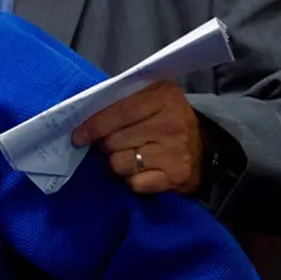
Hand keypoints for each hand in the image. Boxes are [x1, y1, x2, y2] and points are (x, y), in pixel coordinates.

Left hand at [72, 80, 202, 194]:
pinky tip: (144, 170)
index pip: (119, 112)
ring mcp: (176, 151)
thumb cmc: (164, 119)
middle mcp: (171, 123)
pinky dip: (133, 180)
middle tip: (112, 144)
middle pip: (114, 140)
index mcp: (163, 96)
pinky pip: (135, 183)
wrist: (203, 147)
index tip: (78, 136)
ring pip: (120, 163)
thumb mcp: (148, 98)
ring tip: (132, 155)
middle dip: (105, 145)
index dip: (94, 125)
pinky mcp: (177, 176)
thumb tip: (82, 116)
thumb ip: (119, 101)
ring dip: (119, 163)